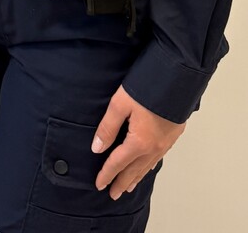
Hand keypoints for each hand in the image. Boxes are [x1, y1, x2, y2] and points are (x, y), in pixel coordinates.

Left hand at [92, 85, 185, 199]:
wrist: (177, 79)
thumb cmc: (146, 88)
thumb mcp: (120, 104)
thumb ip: (108, 127)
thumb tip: (97, 148)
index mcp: (139, 142)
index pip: (118, 163)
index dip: (107, 174)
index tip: (98, 184)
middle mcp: (153, 147)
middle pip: (134, 170)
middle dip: (121, 182)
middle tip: (113, 194)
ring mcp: (165, 144)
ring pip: (147, 166)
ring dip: (136, 177)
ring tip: (127, 187)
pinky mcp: (173, 136)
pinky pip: (158, 158)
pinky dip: (149, 167)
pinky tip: (147, 168)